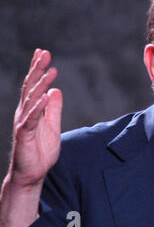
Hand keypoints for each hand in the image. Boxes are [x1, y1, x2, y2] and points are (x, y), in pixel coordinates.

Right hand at [8, 49, 62, 187]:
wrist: (32, 173)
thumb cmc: (40, 150)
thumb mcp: (52, 125)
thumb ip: (54, 108)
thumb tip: (56, 90)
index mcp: (32, 110)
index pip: (34, 85)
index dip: (38, 69)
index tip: (43, 53)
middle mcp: (25, 113)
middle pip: (30, 87)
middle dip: (37, 69)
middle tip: (44, 53)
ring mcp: (24, 123)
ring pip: (31, 100)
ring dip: (39, 84)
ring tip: (48, 70)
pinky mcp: (25, 135)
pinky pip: (31, 119)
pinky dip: (38, 107)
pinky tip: (45, 96)